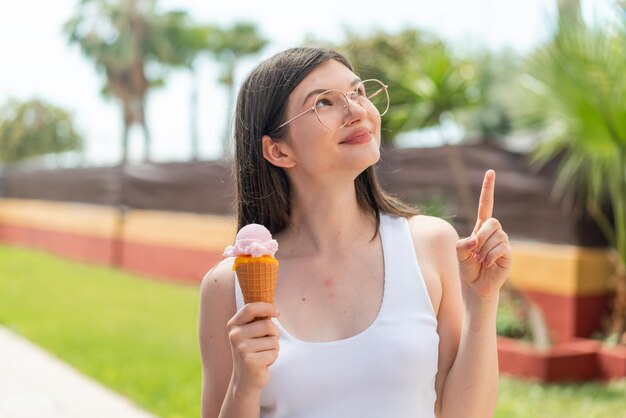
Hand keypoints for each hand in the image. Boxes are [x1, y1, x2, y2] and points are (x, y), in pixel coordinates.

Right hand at [227, 302, 279, 393]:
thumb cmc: (252, 351)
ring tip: (262, 354)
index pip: (250, 308)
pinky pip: (274, 352)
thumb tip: (275, 311)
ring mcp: (241, 349)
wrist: (245, 380)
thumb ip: (259, 319)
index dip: (267, 307)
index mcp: (233, 325)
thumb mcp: (250, 332)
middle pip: (268, 324)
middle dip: (274, 333)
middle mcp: (235, 336)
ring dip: (274, 347)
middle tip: (266, 343)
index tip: (276, 313)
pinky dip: (273, 357)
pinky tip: (263, 363)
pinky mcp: (251, 362)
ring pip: (273, 340)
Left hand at [456, 170, 511, 298]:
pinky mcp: (507, 253)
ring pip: (495, 237)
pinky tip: (488, 265)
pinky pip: (500, 249)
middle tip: (475, 251)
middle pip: (492, 221)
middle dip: (481, 236)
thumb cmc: (467, 267)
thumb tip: (475, 241)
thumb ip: (461, 245)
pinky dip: (489, 258)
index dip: (488, 189)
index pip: (485, 205)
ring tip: (481, 261)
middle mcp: (493, 231)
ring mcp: (502, 241)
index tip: (490, 172)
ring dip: (484, 251)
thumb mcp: (459, 254)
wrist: (476, 285)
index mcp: (480, 227)